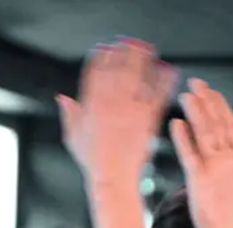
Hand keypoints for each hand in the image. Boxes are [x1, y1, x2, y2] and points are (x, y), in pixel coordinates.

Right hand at [57, 39, 177, 185]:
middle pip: (118, 69)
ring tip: (149, 49)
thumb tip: (63, 98)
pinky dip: (163, 81)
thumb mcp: (74, 137)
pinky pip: (156, 95)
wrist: (113, 179)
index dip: (101, 58)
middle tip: (131, 43)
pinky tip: (169, 71)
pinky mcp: (146, 120)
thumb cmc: (93, 162)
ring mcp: (129, 111)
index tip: (106, 48)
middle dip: (124, 53)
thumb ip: (70, 114)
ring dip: (143, 60)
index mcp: (91, 106)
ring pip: (137, 77)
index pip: (95, 73)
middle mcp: (110, 104)